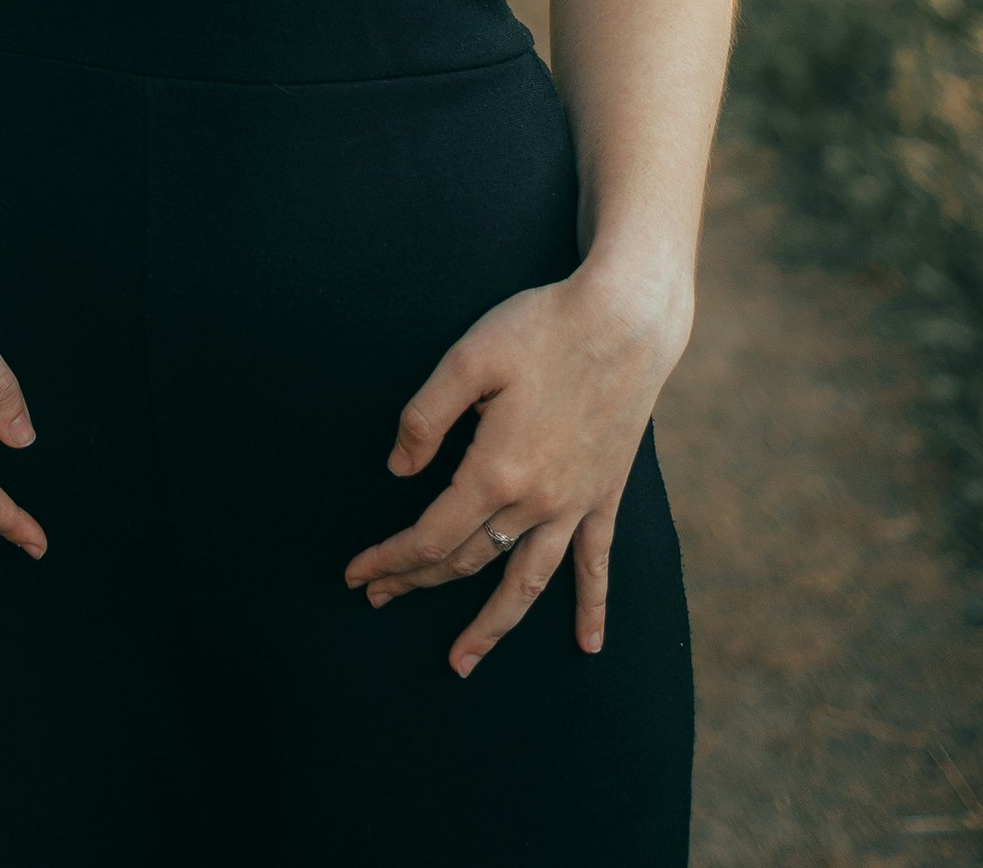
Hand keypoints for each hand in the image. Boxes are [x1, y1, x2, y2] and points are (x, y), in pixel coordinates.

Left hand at [342, 268, 681, 675]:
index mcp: (494, 470)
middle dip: (416, 583)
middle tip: (378, 600)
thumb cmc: (542, 328)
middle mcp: (535, 501)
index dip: (389, 560)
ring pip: (525, 581)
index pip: (429, 535)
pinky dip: (591, 606)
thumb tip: (397, 470)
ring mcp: (575, 503)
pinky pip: (596, 563)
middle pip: (465, 560)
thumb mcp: (468, 358)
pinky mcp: (604, 493)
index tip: (356, 575)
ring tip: (461, 663)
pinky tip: (588, 644)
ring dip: (491, 625)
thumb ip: (425, 417)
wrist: (627, 319)